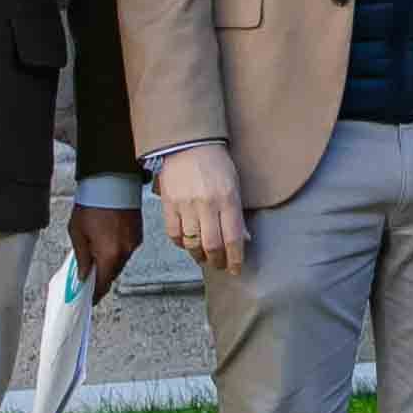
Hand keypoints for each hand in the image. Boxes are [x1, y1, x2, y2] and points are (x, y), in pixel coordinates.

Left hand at [67, 202, 140, 303]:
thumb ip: (81, 257)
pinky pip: (127, 249)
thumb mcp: (77, 233)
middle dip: (101, 276)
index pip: (103, 284)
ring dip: (109, 261)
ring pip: (120, 262)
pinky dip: (117, 249)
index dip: (95, 294)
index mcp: (109, 255)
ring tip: (96, 251)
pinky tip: (107, 239)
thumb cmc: (91, 205)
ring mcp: (134, 243)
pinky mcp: (138, 233)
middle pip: (113, 274)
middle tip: (89, 273)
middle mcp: (125, 252)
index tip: (89, 299)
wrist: (111, 182)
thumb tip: (82, 275)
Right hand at [160, 143, 248, 273]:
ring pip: (192, 243)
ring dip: (199, 256)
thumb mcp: (235, 185)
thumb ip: (237, 213)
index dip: (235, 259)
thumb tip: (243, 240)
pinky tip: (187, 243)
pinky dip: (181, 243)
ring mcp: (186, 204)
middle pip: (212, 246)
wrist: (189, 144)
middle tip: (220, 265)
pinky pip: (174, 234)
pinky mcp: (169, 204)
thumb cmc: (216, 164)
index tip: (236, 269)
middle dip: (217, 261)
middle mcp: (207, 204)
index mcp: (228, 198)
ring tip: (204, 257)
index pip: (233, 238)